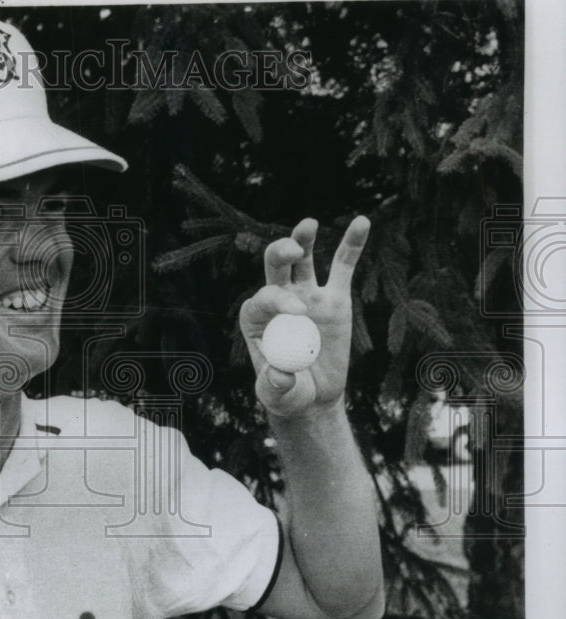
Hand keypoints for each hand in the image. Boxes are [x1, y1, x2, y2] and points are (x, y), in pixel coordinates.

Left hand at [239, 216, 369, 417]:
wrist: (313, 395)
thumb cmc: (288, 393)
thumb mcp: (278, 394)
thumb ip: (276, 385)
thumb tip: (281, 373)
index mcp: (256, 318)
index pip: (263, 298)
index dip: (279, 298)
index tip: (299, 312)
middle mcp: (279, 298)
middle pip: (275, 267)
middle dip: (281, 254)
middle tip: (294, 253)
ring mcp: (307, 294)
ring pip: (303, 259)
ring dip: (302, 239)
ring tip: (308, 224)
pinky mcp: (334, 297)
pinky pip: (343, 266)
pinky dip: (352, 245)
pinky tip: (362, 222)